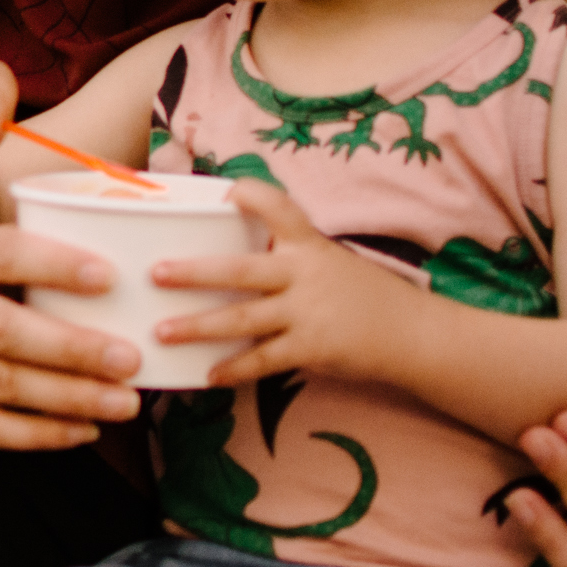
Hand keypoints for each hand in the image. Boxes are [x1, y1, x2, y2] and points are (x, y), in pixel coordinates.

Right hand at [0, 225, 143, 450]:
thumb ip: (26, 255)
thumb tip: (124, 267)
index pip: (2, 254)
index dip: (54, 264)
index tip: (109, 276)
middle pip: (2, 331)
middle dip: (72, 348)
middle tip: (130, 358)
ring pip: (1, 386)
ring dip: (69, 397)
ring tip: (125, 402)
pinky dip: (39, 434)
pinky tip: (84, 429)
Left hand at [152, 181, 420, 386]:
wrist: (410, 332)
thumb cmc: (358, 293)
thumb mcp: (325, 260)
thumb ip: (283, 253)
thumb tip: (225, 254)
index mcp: (307, 244)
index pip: (279, 208)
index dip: (253, 197)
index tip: (225, 191)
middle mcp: (303, 273)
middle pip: (240, 270)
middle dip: (195, 273)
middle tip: (156, 274)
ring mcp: (307, 312)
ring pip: (242, 318)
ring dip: (198, 326)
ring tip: (162, 332)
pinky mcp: (312, 347)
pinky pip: (264, 359)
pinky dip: (234, 368)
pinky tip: (207, 375)